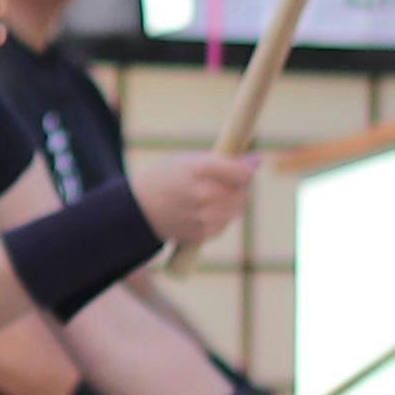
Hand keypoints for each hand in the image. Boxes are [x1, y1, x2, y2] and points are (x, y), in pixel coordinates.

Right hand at [132, 150, 256, 256]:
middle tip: (224, 183)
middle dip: (238, 186)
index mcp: (198, 168)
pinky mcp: (200, 234)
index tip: (244, 167)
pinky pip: (223, 224)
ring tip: (211, 196)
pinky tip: (204, 210)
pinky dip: (220, 218)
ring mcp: (201, 215)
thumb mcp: (188, 160)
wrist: (137, 209)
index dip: (246, 170)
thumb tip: (258, 160)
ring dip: (231, 203)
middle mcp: (201, 193)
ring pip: (235, 209)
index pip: (240, 172)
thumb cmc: (166, 178)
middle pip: (241, 192)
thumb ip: (223, 161)